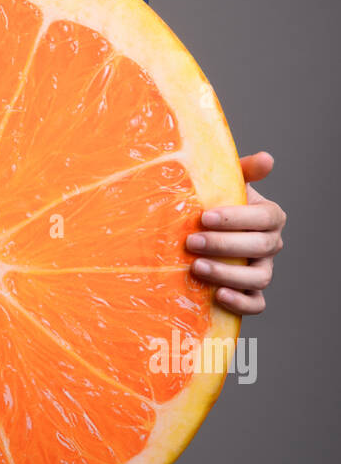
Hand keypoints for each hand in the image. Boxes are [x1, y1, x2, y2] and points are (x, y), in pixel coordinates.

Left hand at [185, 151, 285, 315]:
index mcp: (270, 216)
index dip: (237, 218)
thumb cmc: (214, 204)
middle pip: (259, 247)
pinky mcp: (252, 293)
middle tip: (191, 241)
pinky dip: (240, 303)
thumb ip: (243, 170)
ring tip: (197, 267)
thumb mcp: (226, 184)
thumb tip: (267, 159)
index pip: (264, 217)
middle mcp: (271, 244)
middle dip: (224, 245)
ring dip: (228, 274)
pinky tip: (217, 295)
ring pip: (259, 278)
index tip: (205, 217)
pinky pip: (256, 304)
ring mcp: (263, 270)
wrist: (202, 232)